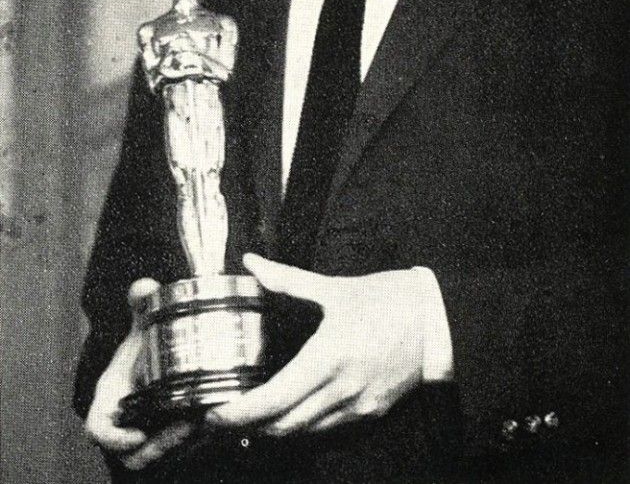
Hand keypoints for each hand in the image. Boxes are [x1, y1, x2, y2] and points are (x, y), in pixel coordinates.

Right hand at [84, 279, 192, 469]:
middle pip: (134, 454)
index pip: (98, 430)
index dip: (113, 438)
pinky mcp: (165, 440)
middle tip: (189, 424)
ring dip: (180, 443)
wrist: (154, 363)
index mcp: (111, 400)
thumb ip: (141, 307)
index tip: (138, 434)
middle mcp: (124, 423)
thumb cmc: (140, 353)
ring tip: (203, 422)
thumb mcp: (140, 329)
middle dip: (162, 443)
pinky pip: (174, 451)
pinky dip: (190, 440)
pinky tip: (208, 421)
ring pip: (157, 455)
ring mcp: (144, 435)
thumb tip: (145, 286)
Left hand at [206, 253, 452, 435]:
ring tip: (250, 418)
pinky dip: (303, 428)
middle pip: (283, 426)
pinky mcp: (371, 413)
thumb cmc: (387, 300)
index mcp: (328, 357)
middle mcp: (341, 389)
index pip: (273, 400)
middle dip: (248, 427)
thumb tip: (251, 262)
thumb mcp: (334, 287)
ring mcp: (358, 406)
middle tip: (223, 417)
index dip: (239, 414)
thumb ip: (287, 279)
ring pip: (304, 434)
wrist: (439, 321)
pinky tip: (290, 415)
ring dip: (274, 430)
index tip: (214, 415)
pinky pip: (328, 430)